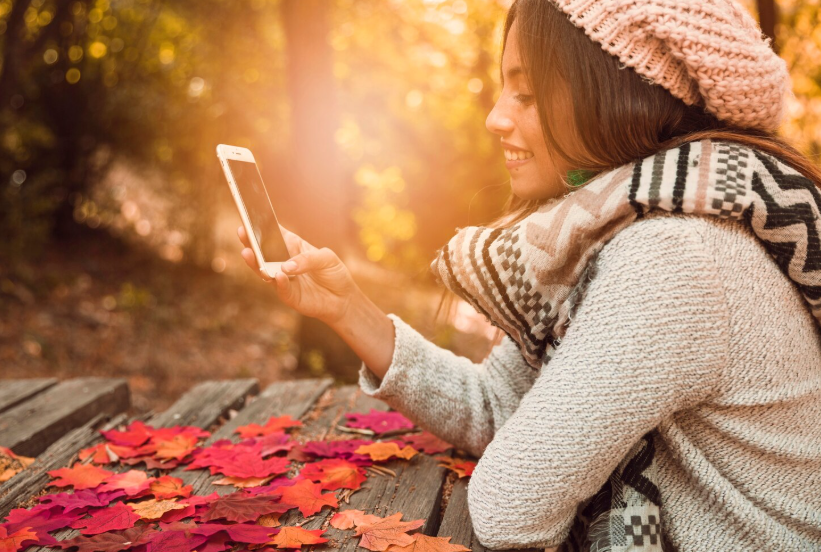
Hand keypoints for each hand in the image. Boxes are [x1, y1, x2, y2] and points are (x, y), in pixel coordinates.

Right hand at [237, 225, 359, 325]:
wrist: (344, 298)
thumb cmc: (334, 273)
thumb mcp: (326, 258)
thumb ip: (307, 259)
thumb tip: (286, 266)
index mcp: (292, 247)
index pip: (274, 233)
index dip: (262, 224)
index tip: (251, 215)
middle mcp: (283, 262)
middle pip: (263, 252)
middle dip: (251, 242)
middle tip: (242, 231)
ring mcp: (284, 279)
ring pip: (264, 271)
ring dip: (256, 262)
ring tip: (249, 253)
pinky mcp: (290, 296)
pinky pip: (281, 288)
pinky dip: (279, 282)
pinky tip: (277, 275)